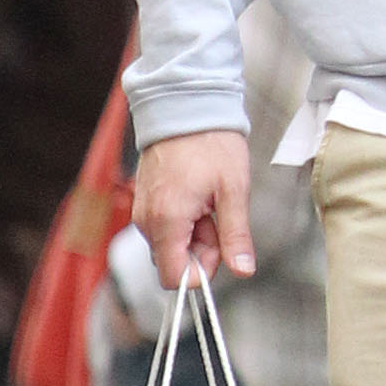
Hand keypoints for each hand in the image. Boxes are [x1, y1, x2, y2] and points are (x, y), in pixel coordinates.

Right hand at [133, 130, 253, 287]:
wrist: (185, 106)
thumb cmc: (210, 142)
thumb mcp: (233, 190)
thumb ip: (235, 235)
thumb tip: (242, 270)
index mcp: (167, 221)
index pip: (174, 278)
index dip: (202, 270)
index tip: (221, 246)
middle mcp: (147, 221)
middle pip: (173, 261)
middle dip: (201, 249)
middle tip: (219, 215)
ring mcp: (143, 211)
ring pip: (170, 243)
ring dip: (194, 233)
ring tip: (209, 200)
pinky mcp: (144, 201)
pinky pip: (163, 226)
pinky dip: (183, 219)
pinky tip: (197, 195)